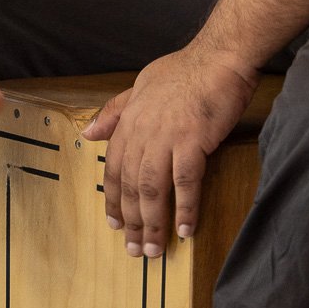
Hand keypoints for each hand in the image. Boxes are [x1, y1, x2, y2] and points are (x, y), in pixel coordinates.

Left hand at [80, 42, 258, 258]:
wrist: (219, 56)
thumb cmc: (185, 69)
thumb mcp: (142, 84)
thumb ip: (116, 111)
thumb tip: (88, 132)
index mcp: (130, 120)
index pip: (113, 168)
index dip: (112, 200)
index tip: (114, 226)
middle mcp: (143, 132)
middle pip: (131, 185)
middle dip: (131, 222)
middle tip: (135, 251)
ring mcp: (167, 136)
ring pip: (153, 189)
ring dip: (153, 224)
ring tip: (156, 250)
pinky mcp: (193, 140)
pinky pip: (185, 182)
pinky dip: (184, 208)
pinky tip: (185, 229)